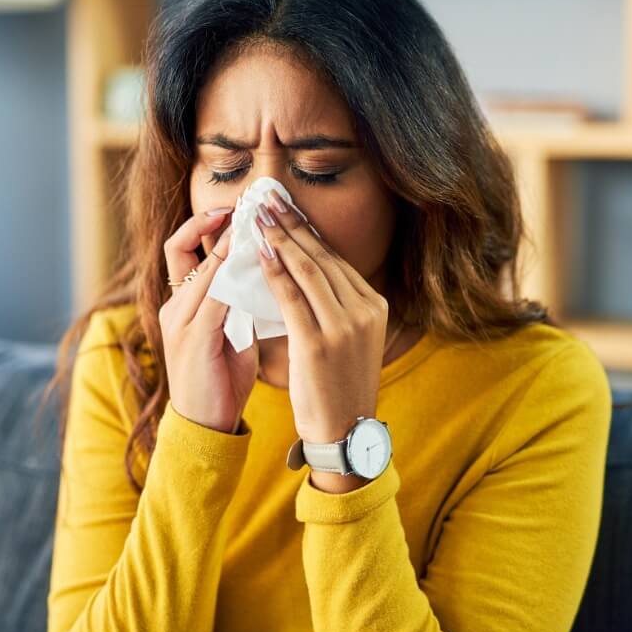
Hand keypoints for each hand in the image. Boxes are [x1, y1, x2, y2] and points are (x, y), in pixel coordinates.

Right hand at [160, 208, 257, 433]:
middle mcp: (173, 306)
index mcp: (180, 304)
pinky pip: (214, 295)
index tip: (236, 209)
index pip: (185, 250)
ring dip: (229, 244)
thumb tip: (265, 276)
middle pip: (182, 247)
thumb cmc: (221, 381)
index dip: (206, 225)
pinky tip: (257, 264)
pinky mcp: (193, 336)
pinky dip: (234, 276)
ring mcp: (179, 320)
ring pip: (202, 268)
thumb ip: (237, 304)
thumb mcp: (230, 334)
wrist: (206, 426)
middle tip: (244, 204)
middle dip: (211, 221)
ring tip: (255, 225)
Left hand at [254, 190, 389, 445]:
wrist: (345, 432)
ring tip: (257, 215)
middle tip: (267, 198)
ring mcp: (344, 326)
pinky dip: (274, 271)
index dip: (307, 230)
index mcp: (374, 306)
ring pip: (307, 269)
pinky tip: (258, 252)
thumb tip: (310, 272)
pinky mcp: (319, 342)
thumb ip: (337, 306)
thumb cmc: (340, 385)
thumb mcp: (350, 339)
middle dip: (291, 224)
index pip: (335, 259)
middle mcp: (364, 310)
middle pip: (321, 256)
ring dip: (278, 238)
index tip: (285, 207)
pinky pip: (291, 297)